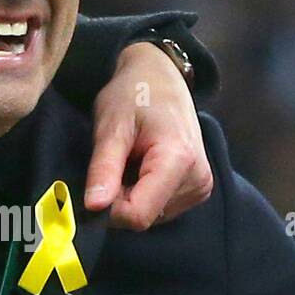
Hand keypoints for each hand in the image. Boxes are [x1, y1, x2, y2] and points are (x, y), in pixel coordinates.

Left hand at [85, 42, 213, 229]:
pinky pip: (159, 207)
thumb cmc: (133, 95)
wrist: (161, 78)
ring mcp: (201, 186)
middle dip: (119, 199)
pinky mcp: (198, 188)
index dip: (109, 209)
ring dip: (129, 195)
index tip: (95, 184)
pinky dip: (141, 193)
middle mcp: (198, 179)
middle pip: (145, 216)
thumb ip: (103, 168)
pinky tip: (139, 166)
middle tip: (112, 163)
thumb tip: (93, 207)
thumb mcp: (111, 127)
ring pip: (151, 215)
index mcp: (179, 161)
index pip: (139, 215)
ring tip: (128, 160)